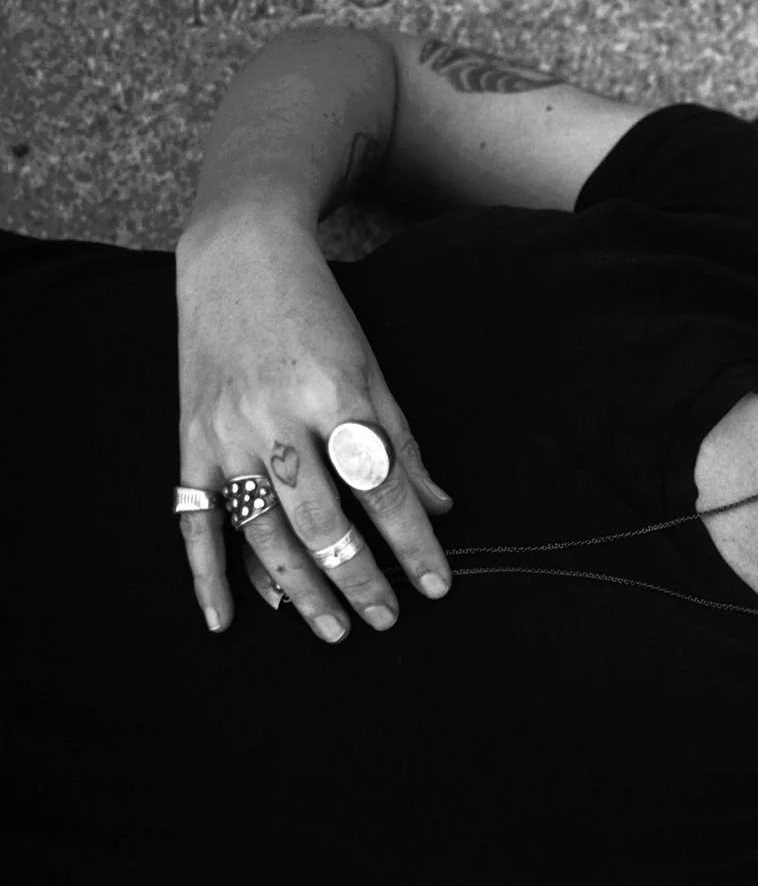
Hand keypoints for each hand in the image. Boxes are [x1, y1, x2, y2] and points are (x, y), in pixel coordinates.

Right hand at [175, 209, 454, 638]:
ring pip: (262, 531)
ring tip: (335, 630)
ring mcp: (225, 433)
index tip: (436, 586)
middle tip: (386, 621)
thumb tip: (439, 509)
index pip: (382, 489)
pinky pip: (193, 521)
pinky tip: (228, 619)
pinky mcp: (189, 439)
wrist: (238, 254)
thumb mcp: (373, 368)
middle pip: (321, 520)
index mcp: (334, 396)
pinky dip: (208, 573)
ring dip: (299, 589)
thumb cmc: (319, 313)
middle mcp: (275, 418)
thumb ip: (402, 441)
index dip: (413, 544)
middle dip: (358, 579)